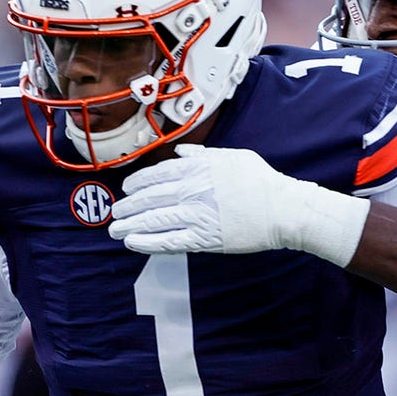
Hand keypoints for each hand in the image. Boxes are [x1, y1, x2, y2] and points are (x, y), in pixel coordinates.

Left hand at [110, 144, 367, 264]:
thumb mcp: (232, 156)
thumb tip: (180, 153)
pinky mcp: (202, 239)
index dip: (137, 183)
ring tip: (115, 230)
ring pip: (152, 220)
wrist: (281, 209)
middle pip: (148, 198)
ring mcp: (194, 216)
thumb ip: (202, 155)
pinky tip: (132, 243)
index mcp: (197, 168)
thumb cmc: (261, 181)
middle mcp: (190, 190)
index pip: (156, 174)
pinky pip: (167, 241)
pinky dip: (147, 242)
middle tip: (115, 212)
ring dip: (130, 225)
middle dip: (127, 206)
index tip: (127, 189)